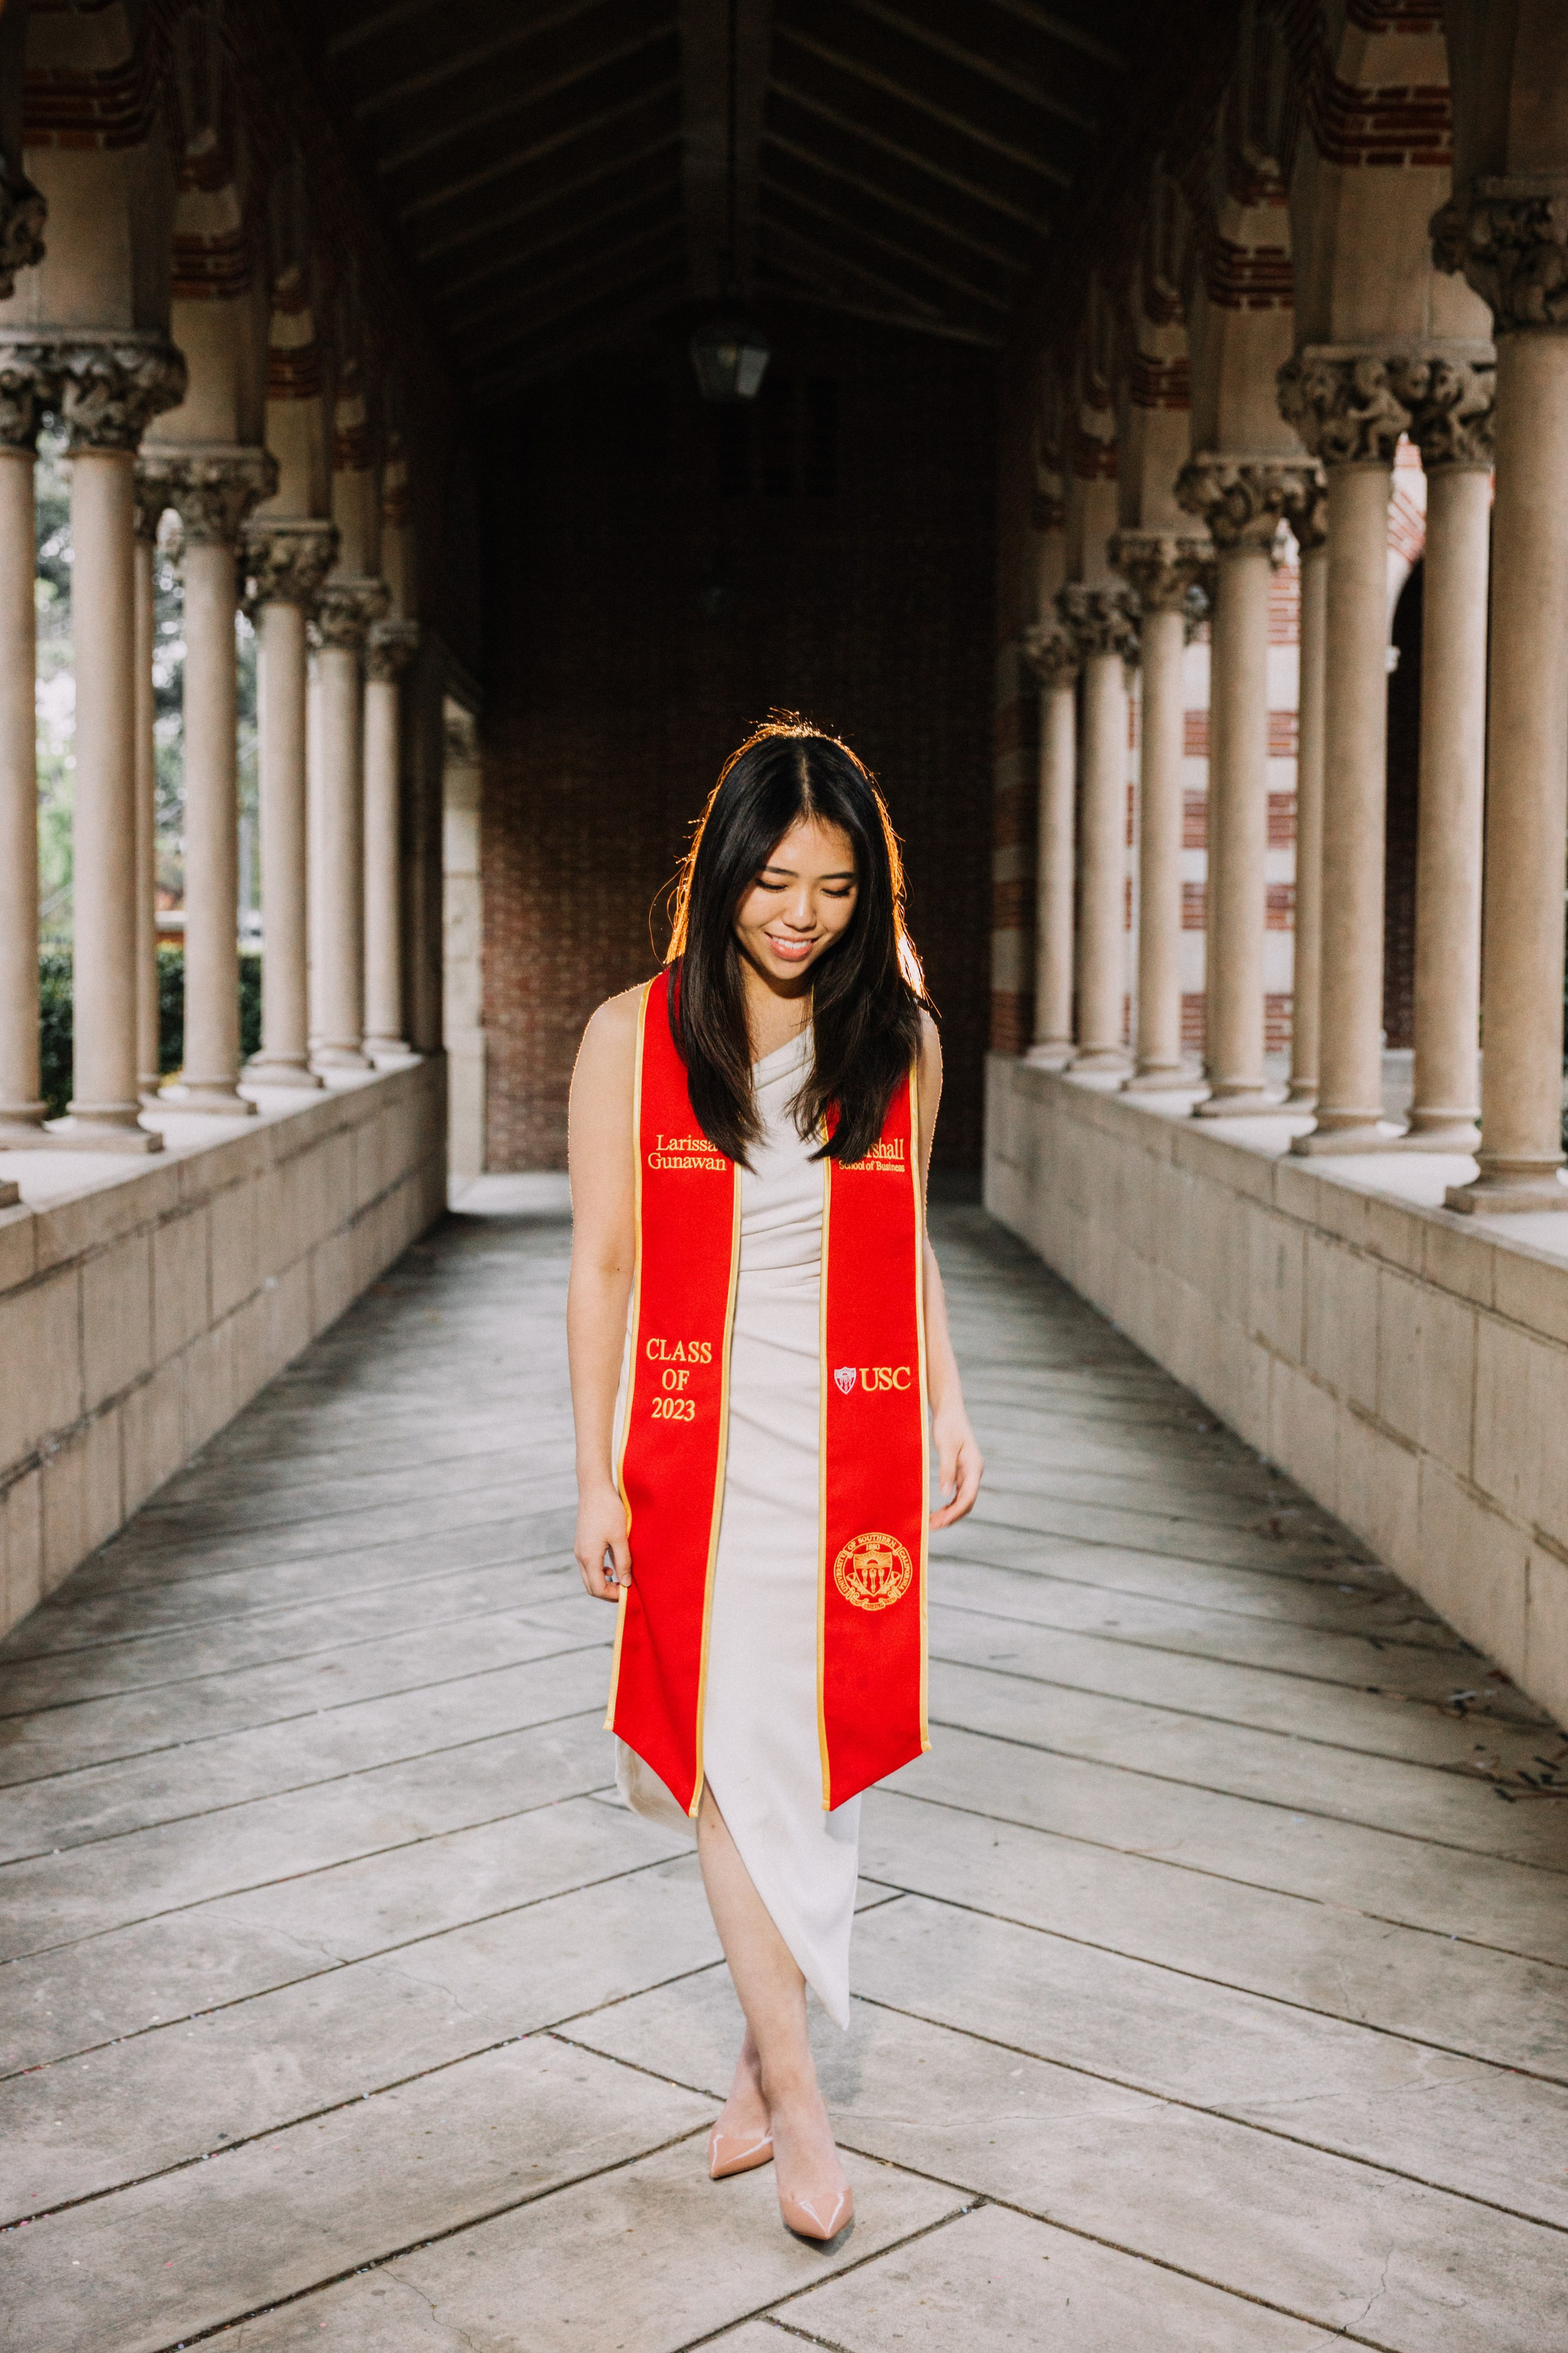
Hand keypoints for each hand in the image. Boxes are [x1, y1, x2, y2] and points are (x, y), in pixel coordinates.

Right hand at [575, 1480, 631, 1600]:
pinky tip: (613, 1565)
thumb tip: (626, 1584)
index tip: (629, 1593)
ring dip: (604, 1582)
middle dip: (608, 1593)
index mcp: (589, 1557)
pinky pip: (588, 1566)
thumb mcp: (620, 1537)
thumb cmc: (609, 1511)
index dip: (613, 1596)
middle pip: (591, 1587)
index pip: (598, 1589)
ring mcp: (579, 1550)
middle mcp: (580, 1556)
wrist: (594, 1488)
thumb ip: (623, 1562)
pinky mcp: (582, 1544)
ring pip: (588, 1577)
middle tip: (626, 1590)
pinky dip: (600, 1572)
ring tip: (622, 1578)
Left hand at [930, 1402, 982, 1528]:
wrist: (949, 1411)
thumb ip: (946, 1470)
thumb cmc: (947, 1425)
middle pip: (966, 1503)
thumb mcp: (946, 1446)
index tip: (940, 1523)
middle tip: (931, 1526)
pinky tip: (938, 1511)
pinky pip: (957, 1494)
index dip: (954, 1513)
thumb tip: (945, 1493)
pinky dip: (949, 1504)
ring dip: (949, 1513)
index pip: (968, 1498)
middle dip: (951, 1517)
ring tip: (932, 1522)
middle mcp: (974, 1472)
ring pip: (962, 1500)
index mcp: (974, 1467)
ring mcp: (968, 1472)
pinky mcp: (961, 1471)